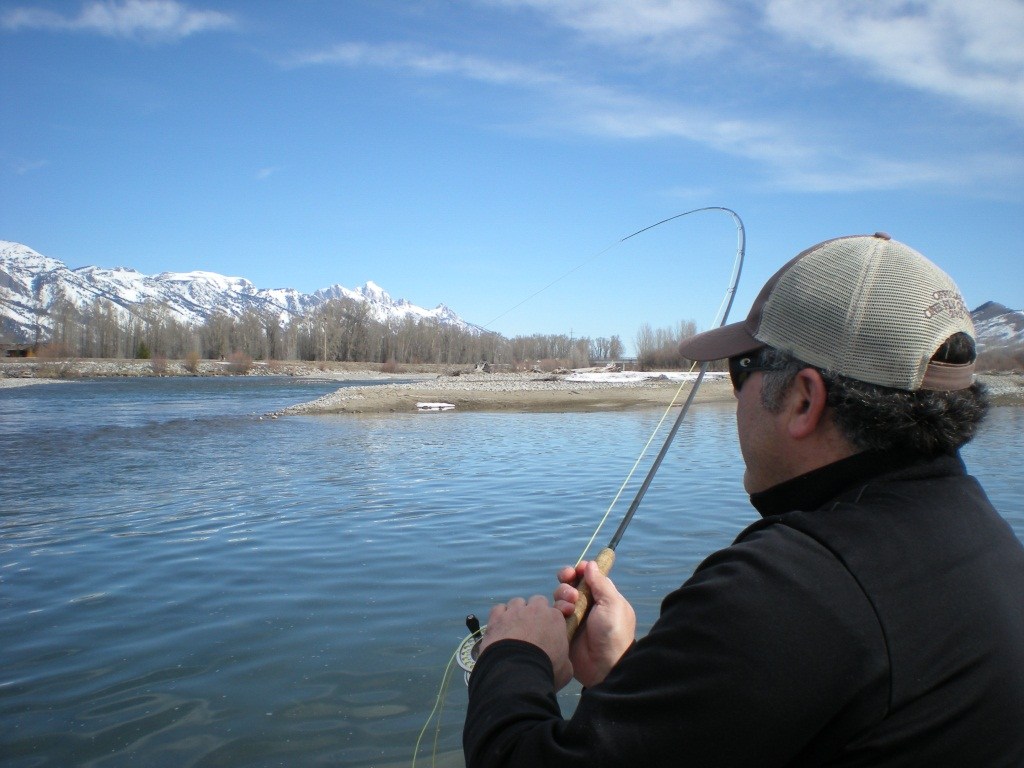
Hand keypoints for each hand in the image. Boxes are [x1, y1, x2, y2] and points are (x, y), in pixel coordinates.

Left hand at [480, 595, 572, 688]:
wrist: (517, 672)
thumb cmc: (546, 670)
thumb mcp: (566, 668)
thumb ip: (564, 658)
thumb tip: (562, 661)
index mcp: (555, 618)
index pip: (555, 611)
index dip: (550, 622)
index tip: (547, 634)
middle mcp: (535, 609)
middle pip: (537, 601)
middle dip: (534, 612)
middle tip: (531, 630)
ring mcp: (515, 611)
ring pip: (517, 602)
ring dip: (517, 612)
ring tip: (513, 628)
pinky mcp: (497, 617)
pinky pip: (499, 608)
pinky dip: (500, 616)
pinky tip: (500, 628)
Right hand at [553, 560, 635, 687]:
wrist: (603, 666)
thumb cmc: (613, 632)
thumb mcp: (612, 604)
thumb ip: (601, 583)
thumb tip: (591, 564)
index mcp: (603, 597)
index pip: (589, 577)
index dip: (581, 570)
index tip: (578, 570)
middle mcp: (588, 604)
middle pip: (571, 583)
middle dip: (567, 579)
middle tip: (568, 580)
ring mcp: (574, 616)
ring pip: (561, 595)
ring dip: (563, 594)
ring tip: (570, 606)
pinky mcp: (563, 627)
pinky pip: (554, 611)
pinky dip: (557, 609)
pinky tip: (563, 615)